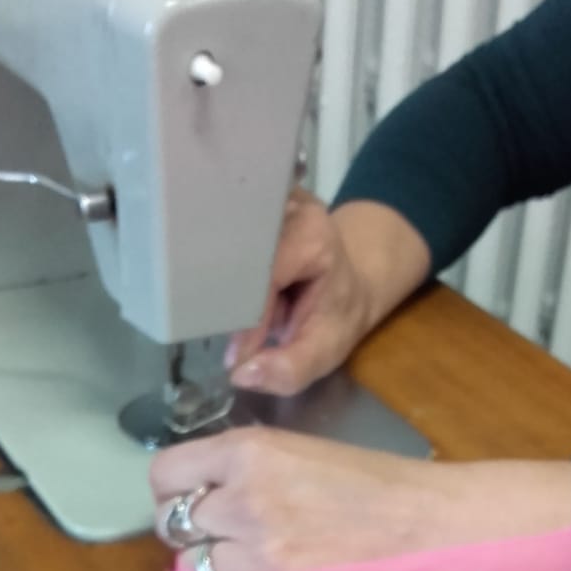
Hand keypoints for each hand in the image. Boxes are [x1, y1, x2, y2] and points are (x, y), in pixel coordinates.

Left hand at [151, 426, 570, 570]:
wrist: (432, 527)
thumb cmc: (376, 485)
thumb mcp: (300, 453)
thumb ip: (246, 469)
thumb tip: (198, 492)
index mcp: (251, 450)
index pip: (165, 472)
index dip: (172, 487)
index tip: (185, 494)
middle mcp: (245, 498)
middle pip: (170, 522)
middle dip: (188, 528)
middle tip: (218, 531)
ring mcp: (259, 552)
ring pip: (191, 567)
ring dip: (212, 564)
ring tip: (249, 558)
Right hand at [226, 195, 431, 397]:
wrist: (350, 280)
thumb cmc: (338, 315)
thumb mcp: (325, 351)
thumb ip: (290, 369)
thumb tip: (241, 374)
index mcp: (310, 234)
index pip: (260, 278)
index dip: (247, 321)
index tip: (238, 356)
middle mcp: (284, 204)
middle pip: (235, 255)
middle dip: (232, 302)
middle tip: (238, 330)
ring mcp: (262, 197)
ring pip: (221, 246)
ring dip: (227, 286)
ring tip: (245, 303)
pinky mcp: (246, 201)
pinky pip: (219, 239)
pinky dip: (223, 270)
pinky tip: (238, 284)